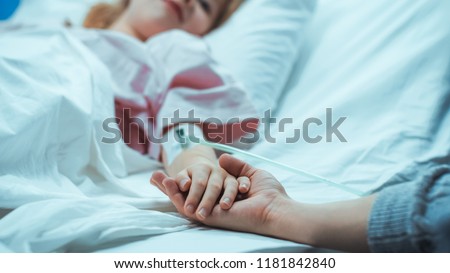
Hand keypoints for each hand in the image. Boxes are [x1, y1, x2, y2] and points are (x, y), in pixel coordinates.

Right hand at [157, 154, 290, 235]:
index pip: (198, 189)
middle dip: (170, 186)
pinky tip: (164, 181)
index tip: (170, 173)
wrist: (274, 206)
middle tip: (153, 176)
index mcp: (222, 197)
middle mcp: (214, 205)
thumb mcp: (249, 173)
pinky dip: (173, 193)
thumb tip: (220, 159)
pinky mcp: (209, 216)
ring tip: (153, 177)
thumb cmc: (267, 192)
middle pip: (186, 196)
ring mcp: (210, 211)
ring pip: (182, 200)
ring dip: (167, 189)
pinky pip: (187, 205)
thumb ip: (234, 166)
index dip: (182, 182)